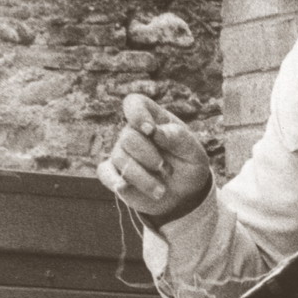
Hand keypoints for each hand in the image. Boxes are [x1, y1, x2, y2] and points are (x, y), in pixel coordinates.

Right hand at [98, 94, 212, 220]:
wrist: (184, 193)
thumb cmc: (188, 165)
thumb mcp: (193, 151)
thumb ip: (177, 137)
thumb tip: (153, 130)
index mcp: (153, 119)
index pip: (134, 103)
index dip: (137, 114)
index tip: (149, 130)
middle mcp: (133, 133)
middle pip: (128, 138)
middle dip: (149, 156)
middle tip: (167, 170)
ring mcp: (122, 153)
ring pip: (120, 159)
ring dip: (143, 177)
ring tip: (161, 190)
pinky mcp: (115, 174)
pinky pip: (105, 173)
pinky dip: (113, 180)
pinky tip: (123, 187)